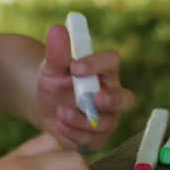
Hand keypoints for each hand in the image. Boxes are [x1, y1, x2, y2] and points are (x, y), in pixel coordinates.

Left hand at [37, 24, 135, 150]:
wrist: (43, 104)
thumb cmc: (54, 79)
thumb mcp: (52, 65)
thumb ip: (57, 51)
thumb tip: (57, 29)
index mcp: (104, 70)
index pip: (111, 62)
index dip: (97, 64)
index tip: (76, 68)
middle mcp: (112, 94)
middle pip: (126, 99)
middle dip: (112, 100)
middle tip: (94, 99)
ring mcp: (107, 118)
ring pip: (107, 123)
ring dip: (83, 119)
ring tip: (60, 112)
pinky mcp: (96, 138)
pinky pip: (93, 140)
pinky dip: (75, 134)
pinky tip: (59, 125)